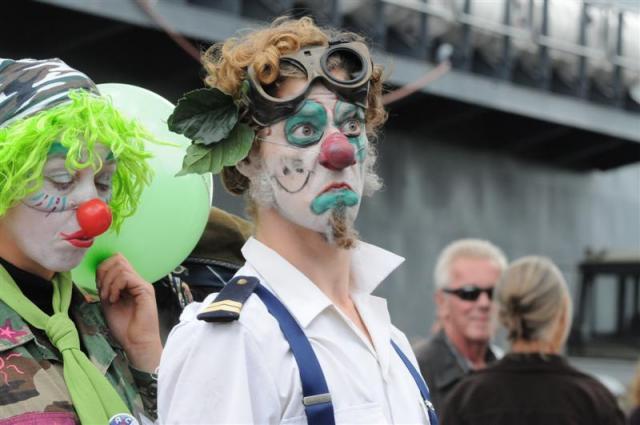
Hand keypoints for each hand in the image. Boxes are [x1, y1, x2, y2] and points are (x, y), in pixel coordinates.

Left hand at [97, 253, 161, 372]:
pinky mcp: (145, 289)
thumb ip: (106, 287)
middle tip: (102, 291)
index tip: (99, 288)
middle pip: (118, 258)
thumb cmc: (124, 327)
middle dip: (103, 272)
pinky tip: (114, 300)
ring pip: (120, 266)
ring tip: (108, 298)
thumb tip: (99, 273)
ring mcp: (142, 284)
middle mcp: (137, 280)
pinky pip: (126, 277)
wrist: (136, 342)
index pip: (116, 261)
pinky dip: (115, 287)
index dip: (103, 269)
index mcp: (129, 283)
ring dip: (108, 282)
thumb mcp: (108, 302)